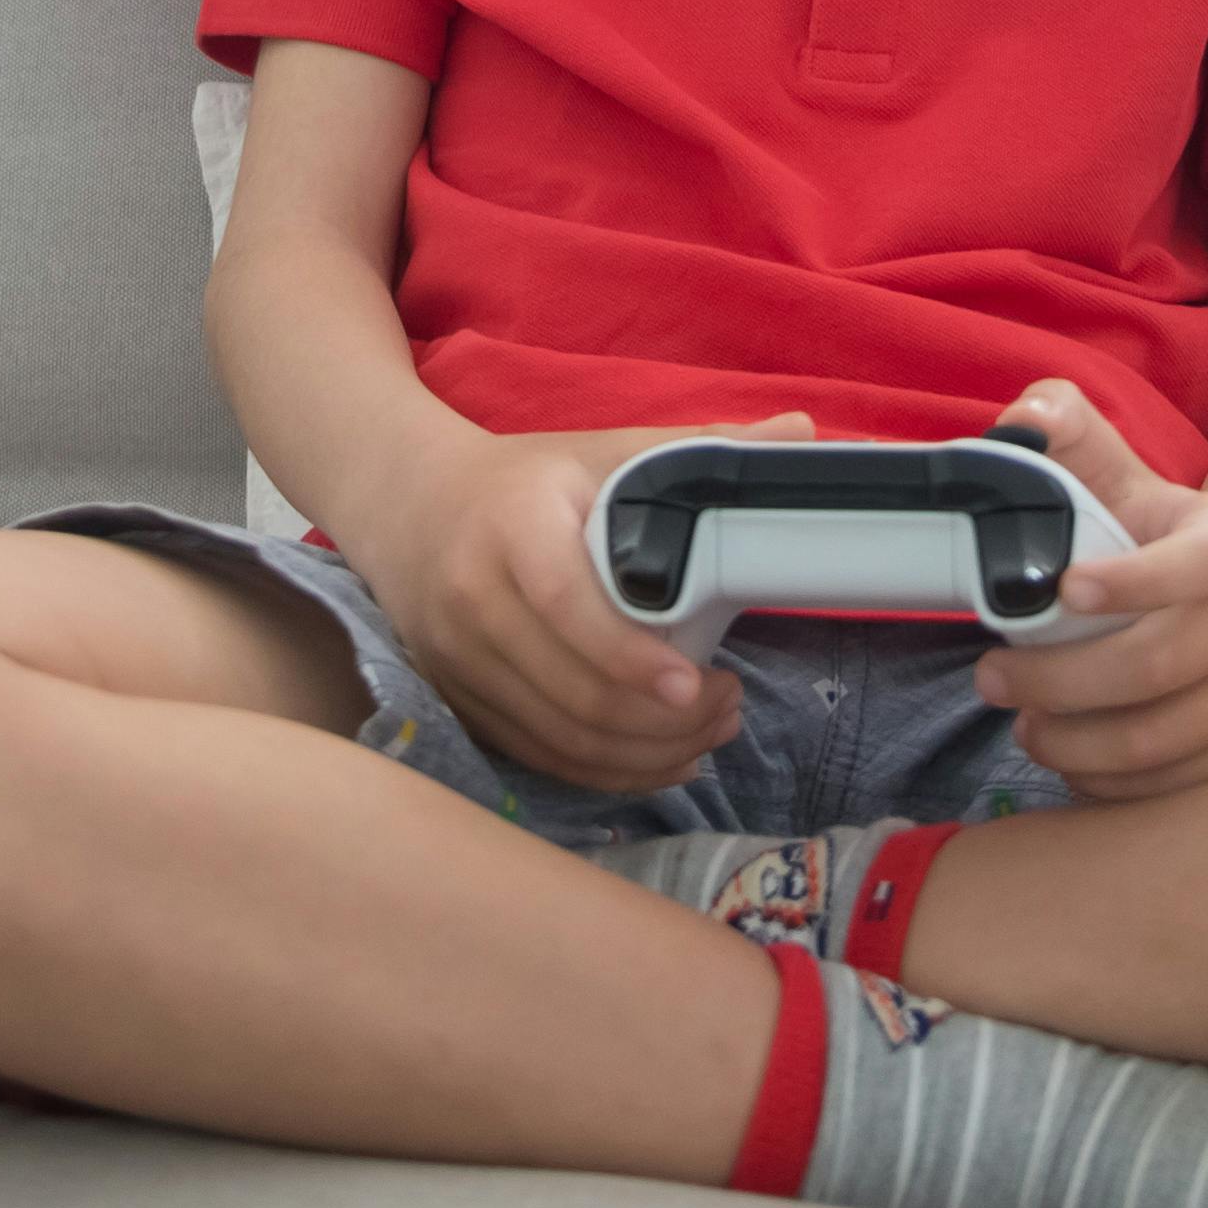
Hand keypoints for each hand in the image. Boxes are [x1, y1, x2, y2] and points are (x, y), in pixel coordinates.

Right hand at [360, 414, 817, 792]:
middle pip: (570, 689)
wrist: (404, 506)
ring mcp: (457, 659)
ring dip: (643, 753)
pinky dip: (604, 772)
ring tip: (708, 732)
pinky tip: (659, 759)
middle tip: (727, 707)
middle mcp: (471, 598)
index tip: (695, 683)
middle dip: (661, 721)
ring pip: (558, 736)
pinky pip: (537, 756)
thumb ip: (700, 447)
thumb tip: (802, 435)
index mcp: (511, 526)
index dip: (630, 655)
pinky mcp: (457, 700)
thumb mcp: (602, 450)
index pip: (565, 603)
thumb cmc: (522, 482)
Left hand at [972, 383, 1207, 803]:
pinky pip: (1175, 788)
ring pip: (1160, 738)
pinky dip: (1108, 785)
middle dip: (1059, 679)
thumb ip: (1067, 434)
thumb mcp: (1112, 477)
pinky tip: (1070, 757)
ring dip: (1073, 741)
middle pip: (1161, 665)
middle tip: (991, 678)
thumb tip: (1029, 419)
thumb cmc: (1145, 539)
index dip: (1133, 581)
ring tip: (1024, 724)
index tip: (1061, 591)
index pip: (1198, 562)